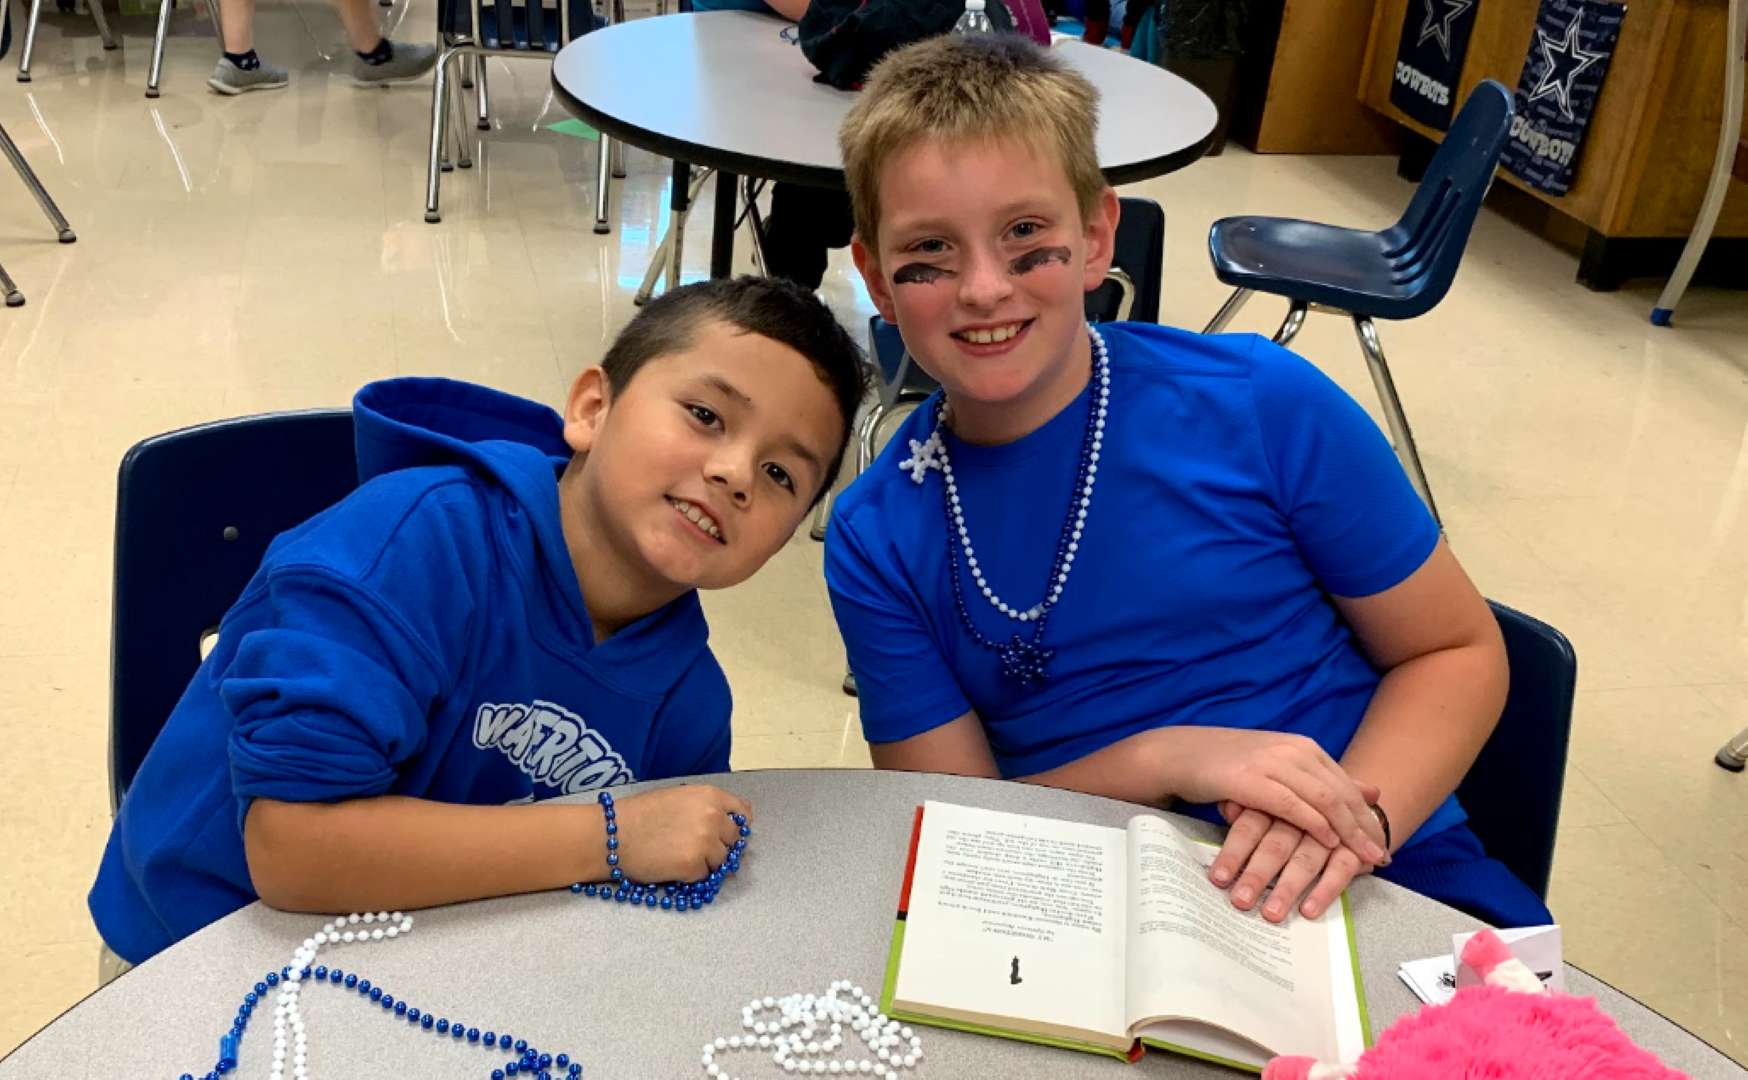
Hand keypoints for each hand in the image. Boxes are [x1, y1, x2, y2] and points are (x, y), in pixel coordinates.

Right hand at [607, 785, 752, 883]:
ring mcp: (705, 842)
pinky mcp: (693, 866)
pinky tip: (672, 865)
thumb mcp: (679, 796)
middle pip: (734, 840)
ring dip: (706, 862)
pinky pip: (704, 875)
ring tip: (680, 855)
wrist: (612, 833)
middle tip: (696, 848)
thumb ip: (707, 805)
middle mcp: (713, 817)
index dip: (734, 826)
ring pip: (721, 861)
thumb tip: (734, 817)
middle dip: (720, 846)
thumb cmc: (639, 814)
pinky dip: (691, 874)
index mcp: (710, 796)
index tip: (725, 834)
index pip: (743, 814)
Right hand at [1152, 727, 1386, 860]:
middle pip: (1341, 792)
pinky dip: (1314, 824)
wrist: (1181, 754)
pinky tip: (1327, 842)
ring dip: (1347, 831)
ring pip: (1323, 798)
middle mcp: (1293, 750)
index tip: (1382, 843)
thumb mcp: (1280, 766)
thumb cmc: (1229, 765)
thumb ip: (1322, 778)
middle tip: (1380, 856)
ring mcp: (1272, 763)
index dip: (1367, 816)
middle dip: (1363, 827)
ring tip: (1362, 857)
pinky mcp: (1251, 779)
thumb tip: (1372, 789)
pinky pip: (1292, 804)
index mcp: (1302, 747)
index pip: (1346, 784)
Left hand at [1210, 804, 1371, 922]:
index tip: (1218, 878)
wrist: (1345, 804)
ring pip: (1306, 859)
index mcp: (1277, 800)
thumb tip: (1225, 809)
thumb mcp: (1265, 800)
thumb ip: (1243, 805)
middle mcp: (1304, 816)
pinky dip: (1325, 890)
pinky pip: (1341, 870)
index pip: (1250, 825)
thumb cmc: (1292, 810)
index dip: (1234, 852)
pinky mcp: (1355, 848)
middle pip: (1277, 845)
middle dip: (1257, 875)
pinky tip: (1308, 910)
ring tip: (1271, 913)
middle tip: (1241, 901)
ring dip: (1288, 887)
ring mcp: (1332, 832)